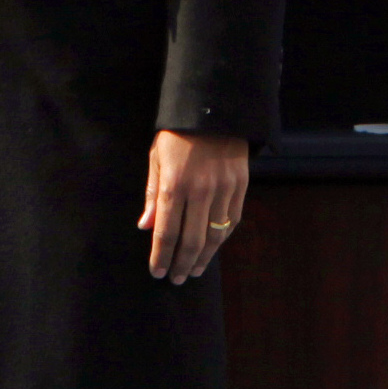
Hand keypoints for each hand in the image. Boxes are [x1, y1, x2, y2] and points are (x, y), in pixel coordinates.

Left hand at [141, 131, 250, 284]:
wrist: (213, 109)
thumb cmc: (178, 134)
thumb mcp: (157, 158)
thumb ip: (153, 194)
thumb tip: (146, 227)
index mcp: (175, 183)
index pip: (166, 231)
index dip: (161, 256)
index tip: (157, 272)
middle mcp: (201, 190)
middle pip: (191, 240)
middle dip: (181, 263)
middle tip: (176, 279)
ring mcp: (224, 189)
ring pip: (215, 235)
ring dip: (203, 257)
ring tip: (193, 270)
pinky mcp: (241, 186)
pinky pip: (232, 220)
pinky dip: (222, 238)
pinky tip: (213, 248)